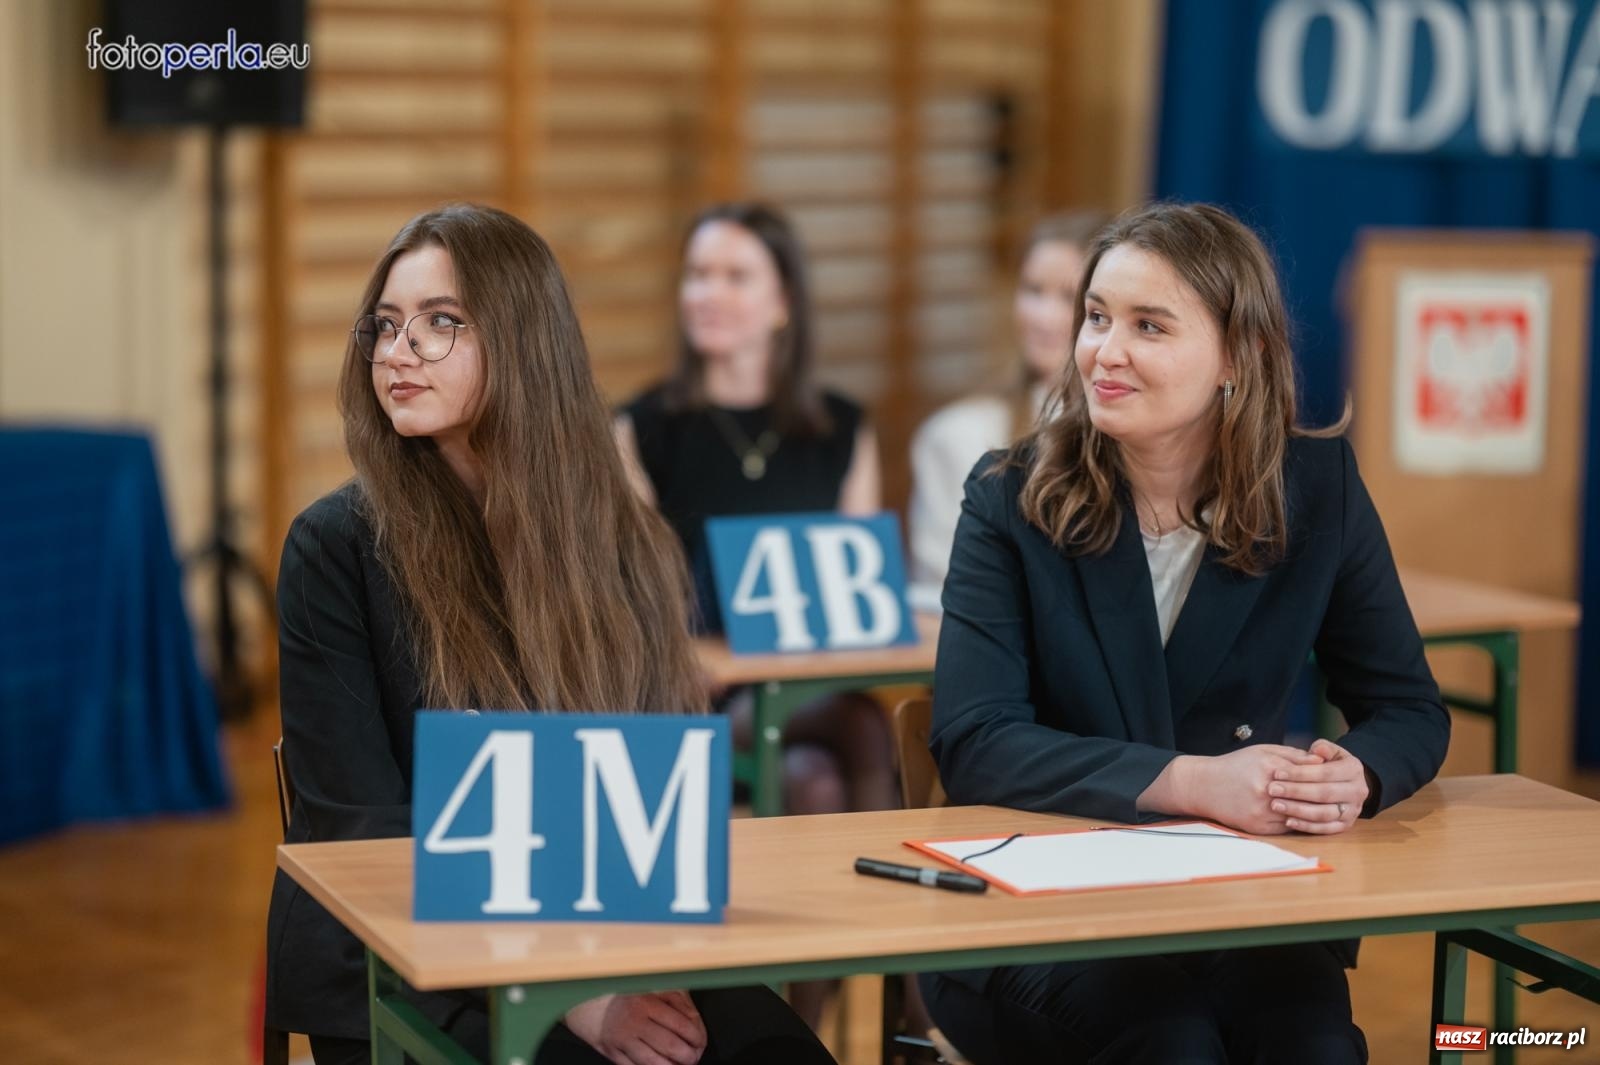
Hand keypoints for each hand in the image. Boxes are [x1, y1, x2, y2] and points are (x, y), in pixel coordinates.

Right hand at [564, 992, 706, 1064]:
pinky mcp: (613, 1053)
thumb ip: (678, 1003)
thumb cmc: (631, 998)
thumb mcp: (656, 990)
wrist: (593, 1005)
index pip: (681, 1024)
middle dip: (688, 1056)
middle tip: (693, 1057)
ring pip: (653, 1063)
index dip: (696, 1037)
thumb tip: (696, 1023)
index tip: (700, 1042)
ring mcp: (622, 1040)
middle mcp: (634, 1021)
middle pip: (670, 1046)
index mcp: (647, 1002)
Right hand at [1181, 745, 1325, 834]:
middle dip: (1323, 797)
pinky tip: (1308, 819)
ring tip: (1329, 810)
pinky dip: (1298, 823)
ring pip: (1298, 815)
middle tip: (1340, 798)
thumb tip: (1321, 761)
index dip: (1323, 778)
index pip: (1305, 774)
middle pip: (1304, 796)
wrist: (1204, 786)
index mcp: (1268, 767)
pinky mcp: (1257, 827)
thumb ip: (1293, 756)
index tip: (1337, 779)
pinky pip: (1286, 827)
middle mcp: (1264, 790)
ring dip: (1314, 814)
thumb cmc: (1235, 766)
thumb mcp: (1262, 751)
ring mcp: (1260, 811)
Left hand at [1266, 737, 1368, 834]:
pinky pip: (1325, 829)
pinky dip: (1306, 826)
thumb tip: (1317, 750)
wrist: (1346, 783)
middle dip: (1296, 791)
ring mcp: (1353, 810)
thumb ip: (1322, 748)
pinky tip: (1288, 821)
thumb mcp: (1329, 751)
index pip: (1325, 772)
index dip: (1300, 773)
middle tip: (1272, 789)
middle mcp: (1358, 791)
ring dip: (1298, 810)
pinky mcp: (1346, 825)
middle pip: (1324, 793)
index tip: (1277, 773)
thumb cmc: (1330, 764)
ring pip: (1324, 813)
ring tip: (1276, 805)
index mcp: (1354, 769)